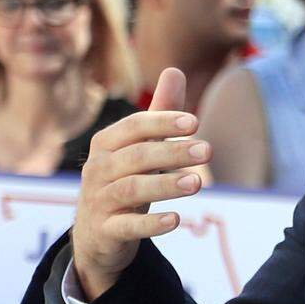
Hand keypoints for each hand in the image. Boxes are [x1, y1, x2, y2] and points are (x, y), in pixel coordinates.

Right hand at [71, 68, 210, 300]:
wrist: (98, 234)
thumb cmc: (126, 178)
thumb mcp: (142, 146)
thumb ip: (160, 113)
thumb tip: (175, 69)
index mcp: (107, 143)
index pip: (133, 127)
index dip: (162, 122)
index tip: (194, 122)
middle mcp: (98, 169)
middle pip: (136, 156)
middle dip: (172, 152)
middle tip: (207, 151)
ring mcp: (99, 201)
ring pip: (131, 189)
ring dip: (165, 185)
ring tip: (197, 183)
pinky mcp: (105, 231)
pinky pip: (127, 226)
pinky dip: (151, 224)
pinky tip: (177, 220)